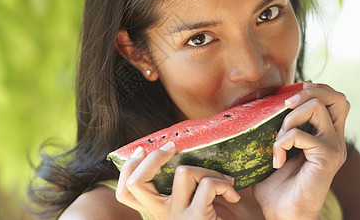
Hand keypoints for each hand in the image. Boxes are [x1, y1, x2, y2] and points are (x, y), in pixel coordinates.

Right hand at [116, 141, 240, 219]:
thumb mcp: (194, 207)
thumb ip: (184, 189)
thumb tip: (180, 154)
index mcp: (159, 212)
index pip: (126, 192)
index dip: (127, 168)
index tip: (143, 150)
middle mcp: (163, 215)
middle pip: (136, 182)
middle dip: (153, 157)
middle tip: (171, 147)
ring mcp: (177, 217)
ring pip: (182, 172)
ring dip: (208, 170)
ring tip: (223, 181)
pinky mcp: (197, 218)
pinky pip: (208, 184)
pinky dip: (225, 183)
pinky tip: (233, 196)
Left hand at [254, 82, 348, 218]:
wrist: (283, 213)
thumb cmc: (276, 184)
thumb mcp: (274, 149)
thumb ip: (275, 129)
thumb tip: (256, 106)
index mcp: (324, 134)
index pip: (333, 99)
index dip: (314, 89)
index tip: (288, 97)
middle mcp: (333, 138)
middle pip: (335, 97)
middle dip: (306, 94)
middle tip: (285, 106)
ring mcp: (332, 147)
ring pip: (318, 107)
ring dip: (290, 118)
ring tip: (278, 138)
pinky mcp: (326, 157)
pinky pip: (300, 134)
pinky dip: (282, 142)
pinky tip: (277, 160)